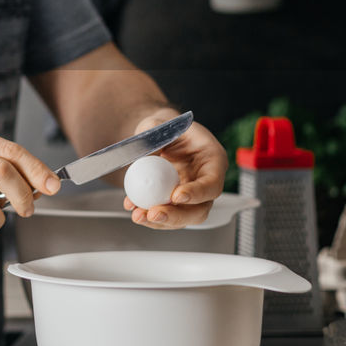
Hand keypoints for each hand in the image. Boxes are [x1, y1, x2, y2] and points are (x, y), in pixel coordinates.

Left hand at [122, 108, 225, 228]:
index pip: (212, 183)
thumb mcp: (158, 124)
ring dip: (160, 221)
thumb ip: (153, 138)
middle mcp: (206, 182)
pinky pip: (166, 214)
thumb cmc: (164, 126)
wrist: (156, 135)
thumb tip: (145, 158)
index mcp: (212, 160)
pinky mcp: (176, 203)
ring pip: (183, 218)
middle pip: (200, 209)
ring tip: (138, 215)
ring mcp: (192, 195)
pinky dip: (149, 215)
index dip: (197, 193)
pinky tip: (133, 208)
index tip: (176, 196)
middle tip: (154, 213)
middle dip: (177, 216)